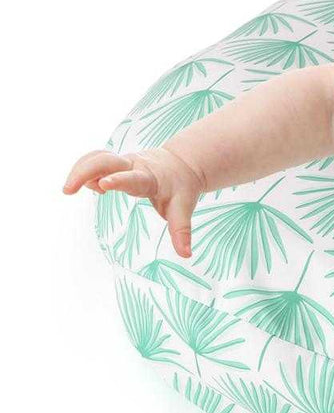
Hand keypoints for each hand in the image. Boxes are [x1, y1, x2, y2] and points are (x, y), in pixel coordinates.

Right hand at [62, 146, 204, 258]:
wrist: (181, 164)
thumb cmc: (181, 187)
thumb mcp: (183, 208)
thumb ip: (181, 231)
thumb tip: (186, 255)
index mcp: (150, 178)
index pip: (132, 177)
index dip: (119, 180)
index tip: (103, 184)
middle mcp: (134, 166)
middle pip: (105, 160)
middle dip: (85, 171)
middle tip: (67, 190)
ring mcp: (123, 162)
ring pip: (96, 157)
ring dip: (80, 169)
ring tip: (69, 190)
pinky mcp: (116, 162)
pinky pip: (94, 160)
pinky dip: (84, 170)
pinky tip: (86, 186)